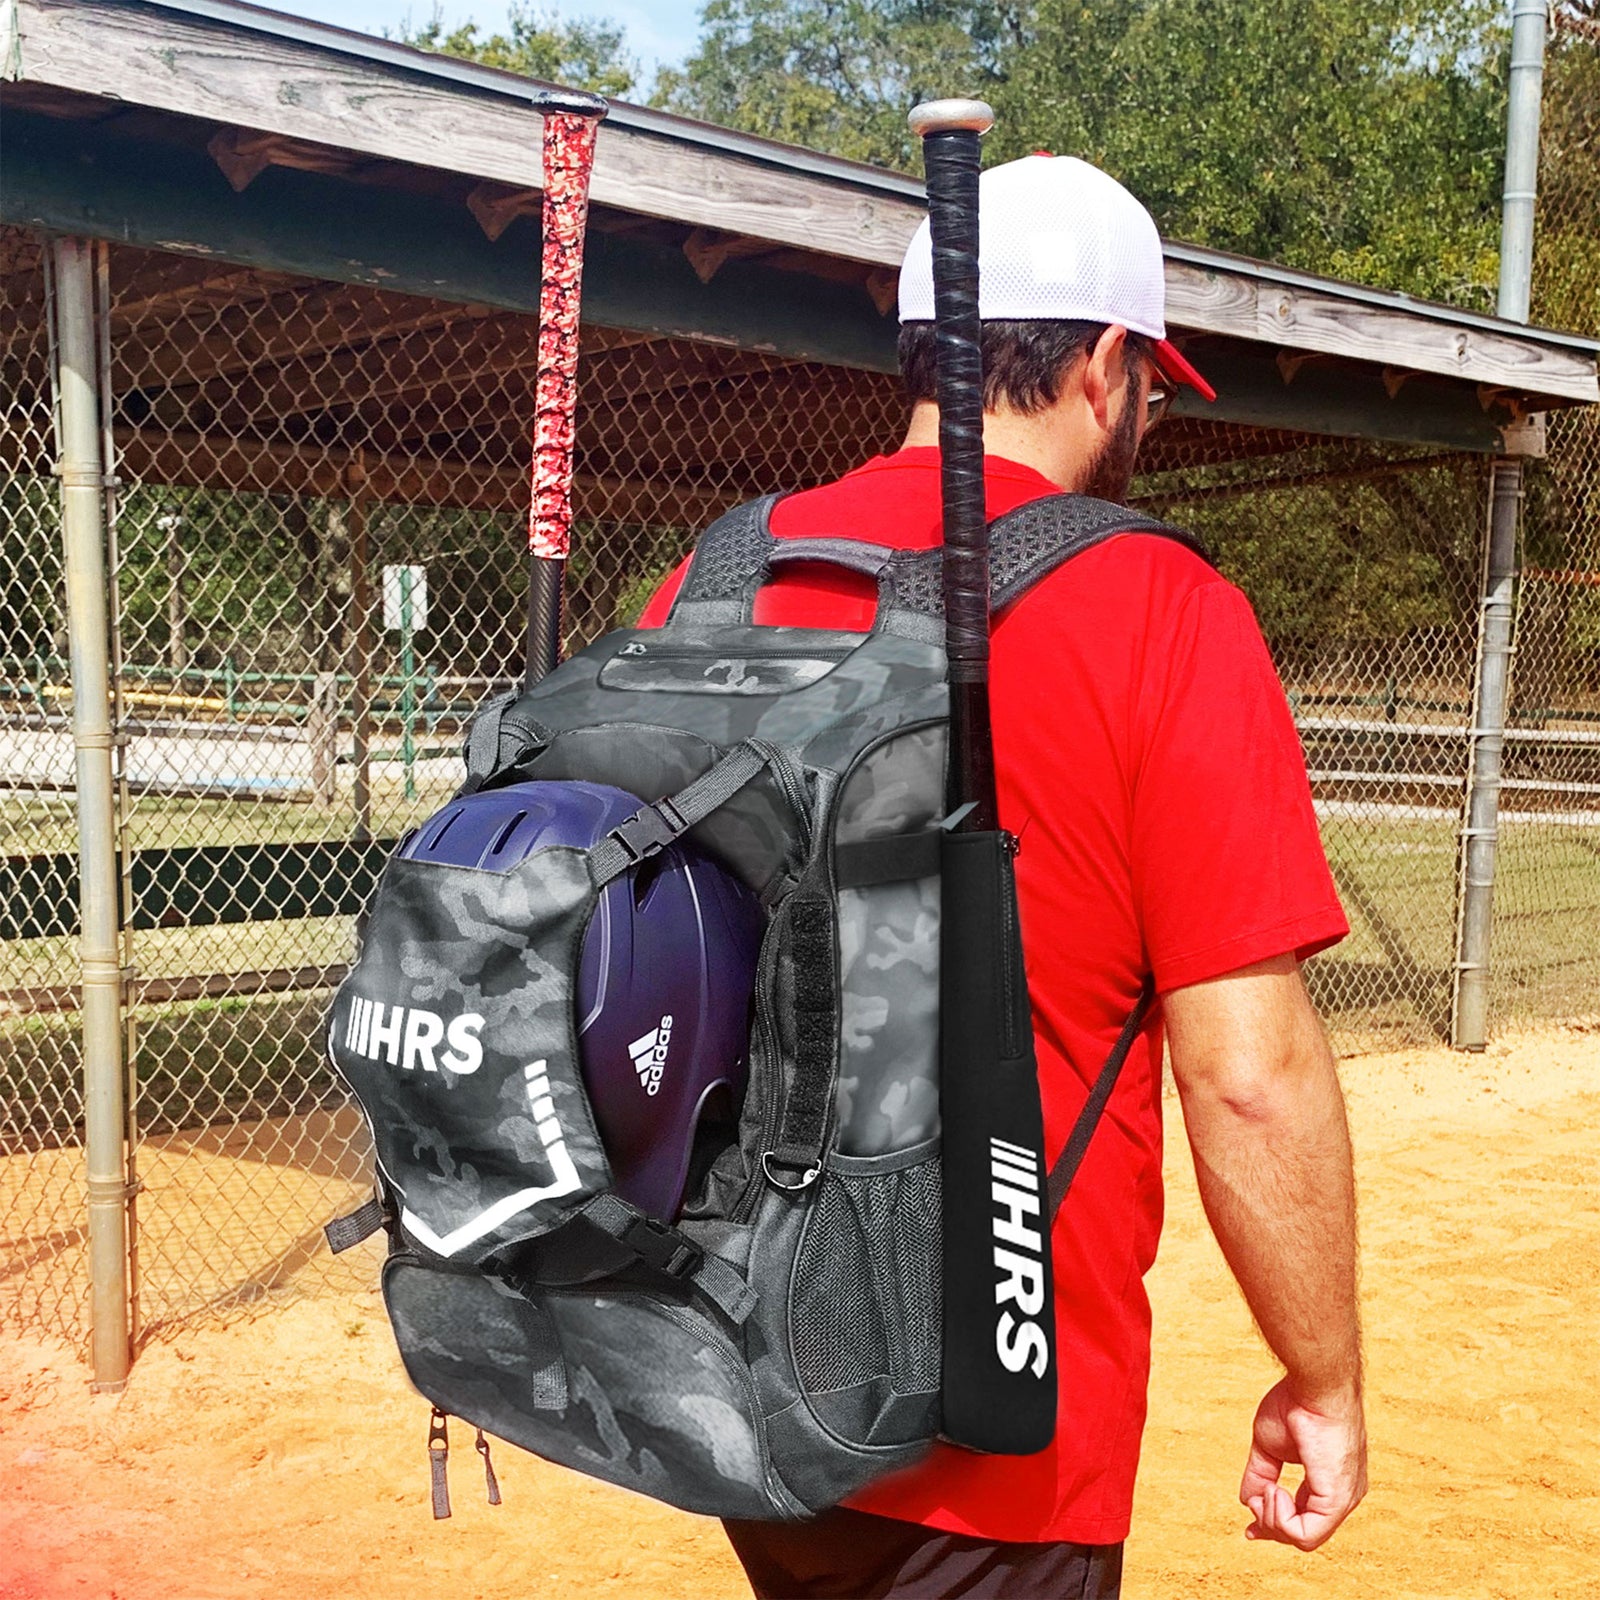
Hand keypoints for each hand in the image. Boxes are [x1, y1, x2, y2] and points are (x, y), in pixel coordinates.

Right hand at [1239, 1377, 1366, 1550]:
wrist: (1313, 1386)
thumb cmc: (1295, 1403)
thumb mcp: (1269, 1445)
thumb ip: (1260, 1474)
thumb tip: (1247, 1501)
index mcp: (1330, 1483)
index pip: (1304, 1520)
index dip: (1273, 1525)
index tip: (1249, 1527)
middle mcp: (1342, 1496)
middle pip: (1302, 1534)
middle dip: (1269, 1524)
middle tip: (1255, 1499)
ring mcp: (1343, 1500)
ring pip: (1302, 1539)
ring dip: (1272, 1519)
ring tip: (1269, 1488)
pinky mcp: (1336, 1500)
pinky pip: (1303, 1535)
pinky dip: (1279, 1519)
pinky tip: (1275, 1490)